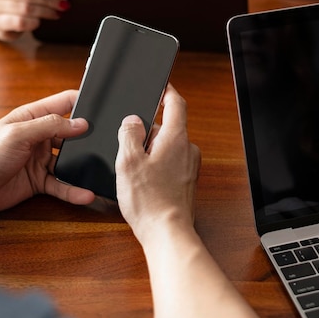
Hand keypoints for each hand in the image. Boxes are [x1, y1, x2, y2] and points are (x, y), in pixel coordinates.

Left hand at [0, 90, 93, 214]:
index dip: (84, 102)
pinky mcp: (40, 181)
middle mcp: (39, 137)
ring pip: (71, 161)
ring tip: (100, 171)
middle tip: (109, 143)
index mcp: (32, 118)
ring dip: (84, 167)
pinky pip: (62, 184)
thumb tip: (81, 123)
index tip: (104, 106)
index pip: (64, 103)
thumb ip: (49, 126)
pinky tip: (85, 194)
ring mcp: (40, 159)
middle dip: (90, 138)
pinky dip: (74, 190)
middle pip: (72, 134)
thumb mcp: (17, 134)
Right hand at [115, 84, 200, 243]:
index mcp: (177, 138)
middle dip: (148, 131)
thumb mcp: (128, 161)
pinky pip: (171, 163)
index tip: (161, 85)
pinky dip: (156, 165)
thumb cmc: (150, 201)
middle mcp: (188, 149)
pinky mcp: (187, 181)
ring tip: (134, 169)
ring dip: (150, 150)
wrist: (168, 232)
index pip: (176, 104)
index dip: (167, 91)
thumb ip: (129, 134)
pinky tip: (143, 181)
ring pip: (167, 147)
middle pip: (168, 127)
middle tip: (128, 144)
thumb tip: (133, 121)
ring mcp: (190, 166)